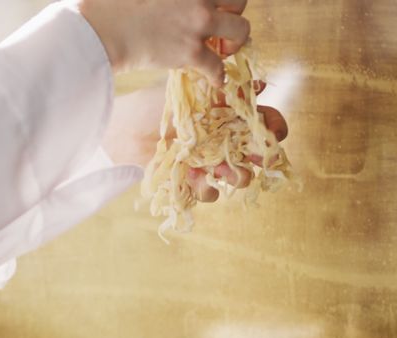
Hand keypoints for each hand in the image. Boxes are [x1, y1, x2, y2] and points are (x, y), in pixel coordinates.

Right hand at [76, 0, 250, 84]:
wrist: (104, 29)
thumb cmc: (114, 5)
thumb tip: (173, 5)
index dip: (222, 1)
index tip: (216, 8)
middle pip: (239, 1)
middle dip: (234, 14)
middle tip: (221, 29)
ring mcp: (198, 23)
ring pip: (241, 31)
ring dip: (235, 42)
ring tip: (222, 51)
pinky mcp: (191, 51)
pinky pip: (218, 67)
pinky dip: (218, 76)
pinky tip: (216, 81)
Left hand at [104, 81, 287, 202]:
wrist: (123, 130)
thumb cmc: (153, 105)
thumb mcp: (191, 90)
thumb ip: (224, 90)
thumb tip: (259, 86)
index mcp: (228, 116)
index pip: (263, 122)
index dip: (273, 128)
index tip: (272, 132)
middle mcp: (224, 140)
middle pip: (259, 154)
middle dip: (263, 158)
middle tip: (256, 157)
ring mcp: (210, 163)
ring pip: (239, 177)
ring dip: (237, 175)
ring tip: (222, 171)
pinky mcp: (193, 181)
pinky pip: (210, 192)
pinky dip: (203, 186)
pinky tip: (190, 175)